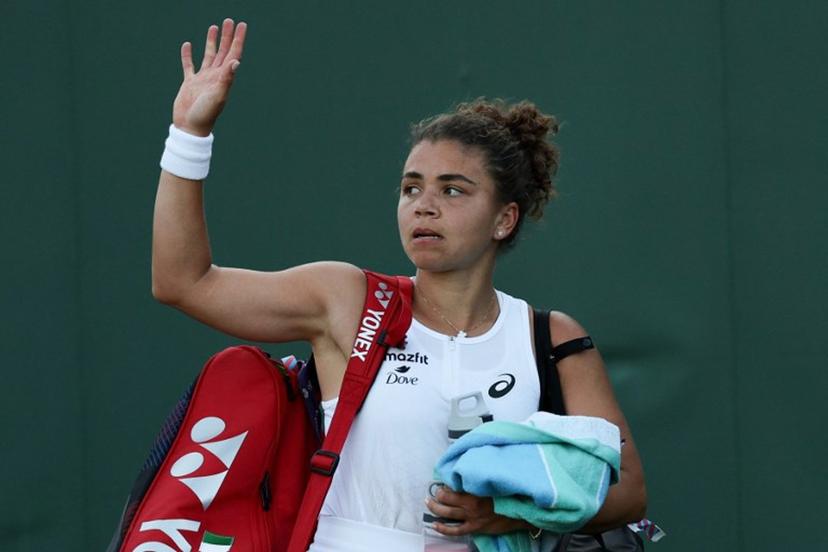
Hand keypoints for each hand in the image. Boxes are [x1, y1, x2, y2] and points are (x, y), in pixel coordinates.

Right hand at [172, 18, 247, 136]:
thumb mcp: (218, 96)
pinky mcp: (189, 83)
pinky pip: (189, 65)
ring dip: (212, 42)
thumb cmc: (205, 115)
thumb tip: (236, 61)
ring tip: (214, 27)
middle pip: (223, 51)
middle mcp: (215, 77)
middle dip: (227, 36)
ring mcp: (202, 79)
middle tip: (229, 20)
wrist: (190, 128)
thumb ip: (227, 78)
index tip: (242, 25)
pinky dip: (188, 55)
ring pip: (209, 56)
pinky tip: (188, 44)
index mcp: (223, 78)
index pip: (233, 54)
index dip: (238, 39)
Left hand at [426, 486, 529, 535]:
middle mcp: (471, 503)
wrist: (519, 510)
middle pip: (446, 498)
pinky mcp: (475, 527)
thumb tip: (465, 470)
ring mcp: (472, 516)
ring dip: (435, 508)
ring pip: (447, 513)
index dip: (445, 483)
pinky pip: (455, 530)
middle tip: (432, 492)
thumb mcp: (491, 480)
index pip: (452, 484)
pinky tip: (435, 525)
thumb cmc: (506, 493)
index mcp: (474, 489)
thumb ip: (477, 477)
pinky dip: (443, 528)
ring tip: (429, 503)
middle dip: (436, 494)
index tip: (443, 481)